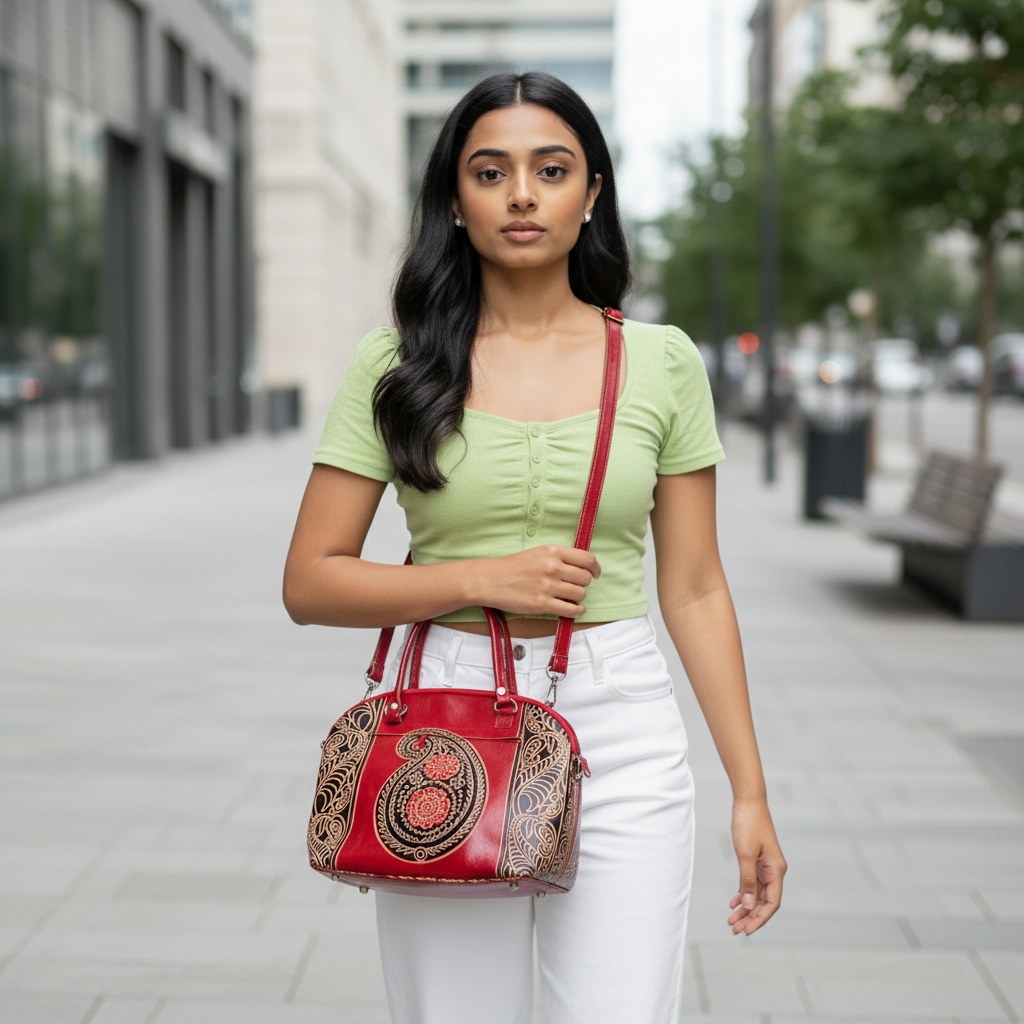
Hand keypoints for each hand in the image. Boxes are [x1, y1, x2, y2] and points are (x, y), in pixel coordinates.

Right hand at [474, 545, 599, 617]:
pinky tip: (573, 609)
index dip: (595, 567)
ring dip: (577, 597)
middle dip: (583, 583)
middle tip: (575, 586)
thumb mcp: (538, 552)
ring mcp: (547, 587)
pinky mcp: (542, 604)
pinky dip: (576, 611)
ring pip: (580, 594)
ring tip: (568, 597)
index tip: (595, 573)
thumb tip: (583, 567)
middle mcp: (552, 567)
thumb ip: (560, 557)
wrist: (491, 580)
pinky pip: (571, 610)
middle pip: (585, 578)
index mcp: (552, 551)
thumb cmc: (514, 566)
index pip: (587, 558)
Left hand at [727, 798, 785, 935]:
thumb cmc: (748, 824)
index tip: (747, 930)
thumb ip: (747, 880)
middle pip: (764, 901)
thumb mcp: (745, 853)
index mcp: (776, 870)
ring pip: (757, 894)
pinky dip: (743, 893)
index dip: (760, 918)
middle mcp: (774, 871)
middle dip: (750, 917)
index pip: (772, 903)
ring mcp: (766, 866)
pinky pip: (752, 883)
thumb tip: (749, 905)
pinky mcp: (757, 860)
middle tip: (734, 929)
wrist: (748, 801)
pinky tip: (733, 902)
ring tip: (731, 920)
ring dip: (746, 908)